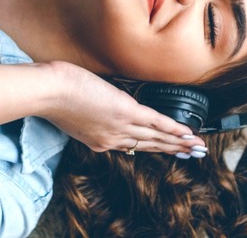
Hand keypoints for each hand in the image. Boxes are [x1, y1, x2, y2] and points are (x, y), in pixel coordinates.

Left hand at [39, 61, 205, 156]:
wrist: (50, 92)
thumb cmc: (53, 95)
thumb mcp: (73, 111)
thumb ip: (90, 113)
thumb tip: (99, 103)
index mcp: (99, 141)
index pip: (131, 146)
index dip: (152, 147)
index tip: (166, 149)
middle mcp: (112, 139)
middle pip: (148, 146)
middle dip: (172, 150)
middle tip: (192, 154)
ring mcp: (121, 126)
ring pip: (156, 137)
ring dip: (179, 142)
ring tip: (197, 147)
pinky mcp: (126, 112)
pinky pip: (156, 122)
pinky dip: (173, 128)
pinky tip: (187, 132)